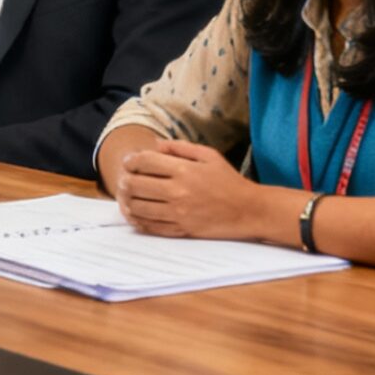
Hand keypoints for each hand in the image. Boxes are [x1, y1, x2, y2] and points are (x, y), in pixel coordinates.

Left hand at [113, 139, 262, 239]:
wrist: (250, 210)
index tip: (129, 162)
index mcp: (184, 170)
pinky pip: (150, 227)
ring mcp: (178, 213)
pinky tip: (136, 214)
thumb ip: (180, 147)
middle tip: (124, 180)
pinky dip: (138, 220)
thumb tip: (155, 144)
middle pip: (134, 185)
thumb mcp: (209, 156)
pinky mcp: (182, 230)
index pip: (143, 162)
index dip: (130, 160)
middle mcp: (178, 192)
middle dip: (124, 181)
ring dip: (127, 202)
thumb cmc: (229, 181)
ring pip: (138, 208)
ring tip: (127, 197)